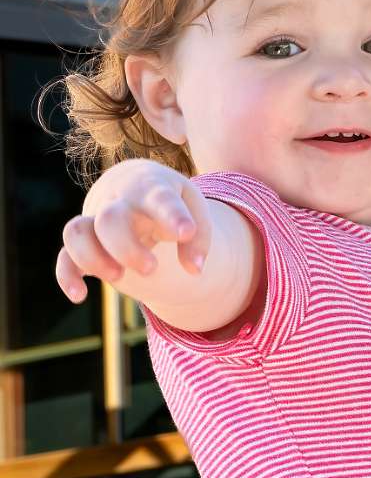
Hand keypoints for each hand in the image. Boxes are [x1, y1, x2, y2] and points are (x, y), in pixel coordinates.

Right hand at [57, 158, 210, 302]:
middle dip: (127, 248)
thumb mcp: (193, 208)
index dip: (172, 216)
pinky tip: (80, 295)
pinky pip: (65, 256)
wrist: (132, 182)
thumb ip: (198, 239)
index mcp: (151, 189)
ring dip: (92, 259)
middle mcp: (119, 202)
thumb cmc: (169, 199)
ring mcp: (96, 219)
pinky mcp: (84, 241)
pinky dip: (67, 276)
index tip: (186, 232)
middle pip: (110, 219)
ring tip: (118, 276)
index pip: (160, 198)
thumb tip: (195, 270)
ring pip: (77, 232)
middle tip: (151, 269)